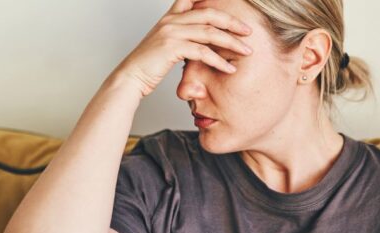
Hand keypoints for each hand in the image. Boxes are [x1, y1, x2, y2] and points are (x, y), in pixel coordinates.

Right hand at [112, 0, 253, 97]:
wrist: (130, 78)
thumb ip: (183, 37)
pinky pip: (202, 52)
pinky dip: (218, 61)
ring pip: (209, 32)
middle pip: (209, 13)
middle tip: (248, 31)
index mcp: (171, 17)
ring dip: (231, 42)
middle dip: (232, 22)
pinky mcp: (171, 47)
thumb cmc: (149, 65)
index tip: (232, 2)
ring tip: (246, 52)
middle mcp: (171, 21)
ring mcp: (171, 32)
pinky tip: (229, 68)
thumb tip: (201, 41)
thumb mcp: (166, 45)